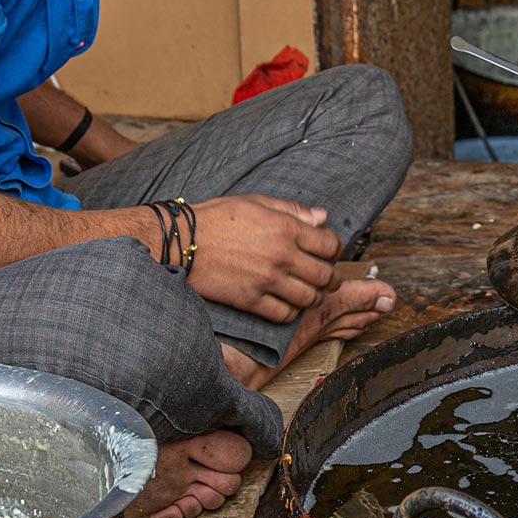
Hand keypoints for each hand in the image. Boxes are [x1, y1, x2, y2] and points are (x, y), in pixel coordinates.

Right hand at [180, 194, 340, 321]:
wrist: (181, 242)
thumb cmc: (217, 218)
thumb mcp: (256, 202)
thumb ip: (292, 210)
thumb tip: (322, 217)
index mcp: (285, 228)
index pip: (330, 244)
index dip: (335, 250)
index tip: (330, 254)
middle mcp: (282, 255)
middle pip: (325, 275)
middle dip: (332, 279)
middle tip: (329, 280)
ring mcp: (267, 280)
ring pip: (309, 298)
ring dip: (314, 297)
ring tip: (311, 294)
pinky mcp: (251, 300)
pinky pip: (285, 315)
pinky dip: (291, 313)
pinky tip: (288, 305)